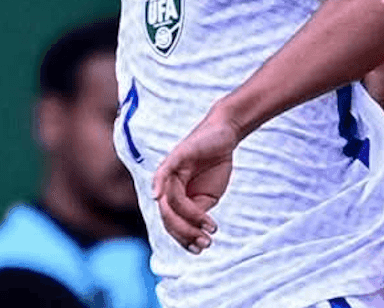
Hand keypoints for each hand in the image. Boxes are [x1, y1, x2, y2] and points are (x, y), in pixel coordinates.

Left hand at [151, 110, 235, 253]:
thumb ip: (197, 210)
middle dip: (186, 233)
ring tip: (210, 227)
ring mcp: (170, 171)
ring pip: (169, 201)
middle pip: (167, 216)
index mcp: (174, 197)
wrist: (225, 135)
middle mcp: (167, 186)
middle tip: (206, 242)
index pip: (171, 223)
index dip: (184, 238)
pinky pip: (163, 173)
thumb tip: (193, 228)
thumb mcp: (210, 195)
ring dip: (189, 218)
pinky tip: (157, 197)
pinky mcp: (176, 157)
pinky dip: (157, 185)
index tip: (202, 249)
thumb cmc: (216, 164)